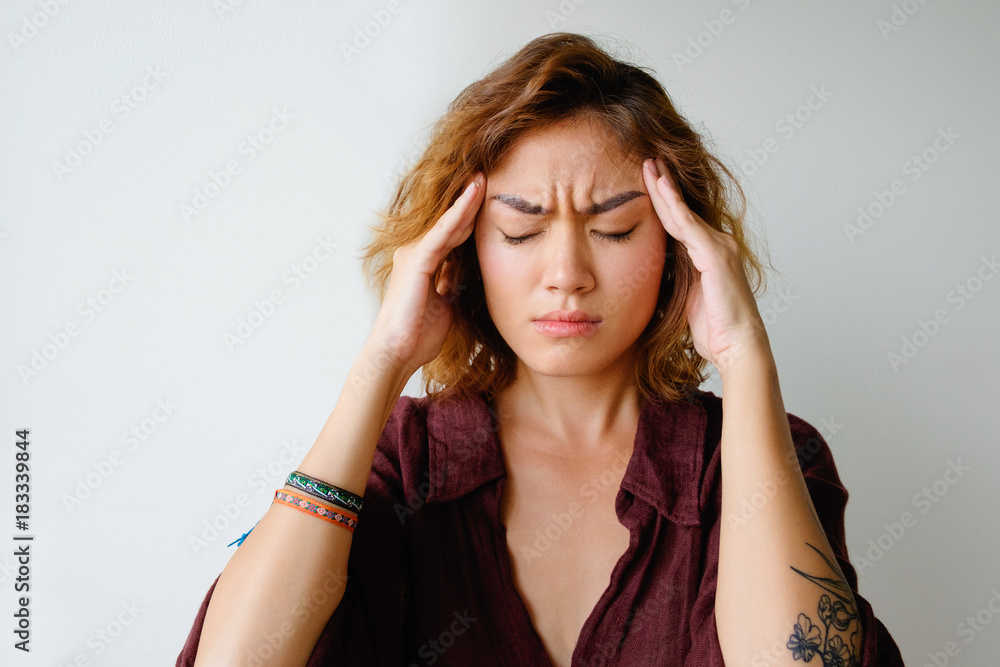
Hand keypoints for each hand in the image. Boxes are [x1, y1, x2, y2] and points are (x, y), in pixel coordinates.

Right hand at [367, 173, 485, 374]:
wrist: (397, 352)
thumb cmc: (418, 334)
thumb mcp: (446, 302)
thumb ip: (453, 282)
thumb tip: (466, 271)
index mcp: (425, 263)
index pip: (453, 234)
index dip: (471, 217)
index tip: (490, 198)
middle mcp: (417, 253)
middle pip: (450, 223)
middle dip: (469, 201)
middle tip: (487, 176)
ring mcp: (415, 255)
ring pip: (447, 222)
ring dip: (466, 201)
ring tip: (482, 178)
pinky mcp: (417, 260)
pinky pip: (442, 233)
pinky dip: (458, 214)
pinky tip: (472, 198)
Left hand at [641, 157, 768, 375]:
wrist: (736, 346)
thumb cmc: (713, 329)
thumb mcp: (685, 297)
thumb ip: (673, 278)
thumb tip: (649, 272)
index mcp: (707, 254)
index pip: (678, 221)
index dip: (662, 201)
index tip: (646, 181)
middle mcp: (716, 244)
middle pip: (680, 210)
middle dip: (662, 184)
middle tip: (647, 160)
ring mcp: (718, 247)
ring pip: (683, 212)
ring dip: (664, 187)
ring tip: (650, 164)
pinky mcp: (716, 255)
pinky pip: (689, 226)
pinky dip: (674, 205)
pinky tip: (661, 187)